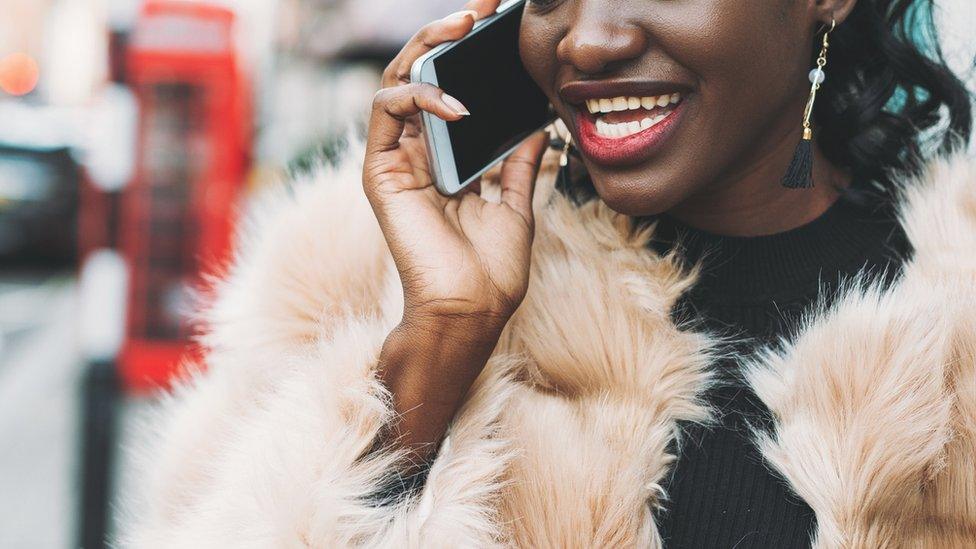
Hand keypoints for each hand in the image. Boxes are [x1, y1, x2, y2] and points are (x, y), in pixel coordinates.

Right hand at [363, 0, 548, 327]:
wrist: (471, 309)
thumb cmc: (491, 269)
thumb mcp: (518, 204)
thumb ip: (522, 163)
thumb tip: (542, 127)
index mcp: (446, 161)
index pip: (450, 90)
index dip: (468, 56)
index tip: (501, 24)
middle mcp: (417, 154)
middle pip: (420, 74)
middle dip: (445, 33)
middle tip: (481, 7)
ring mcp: (396, 160)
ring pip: (395, 80)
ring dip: (426, 45)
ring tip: (464, 25)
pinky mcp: (380, 170)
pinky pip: (386, 110)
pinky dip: (418, 93)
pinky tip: (456, 102)